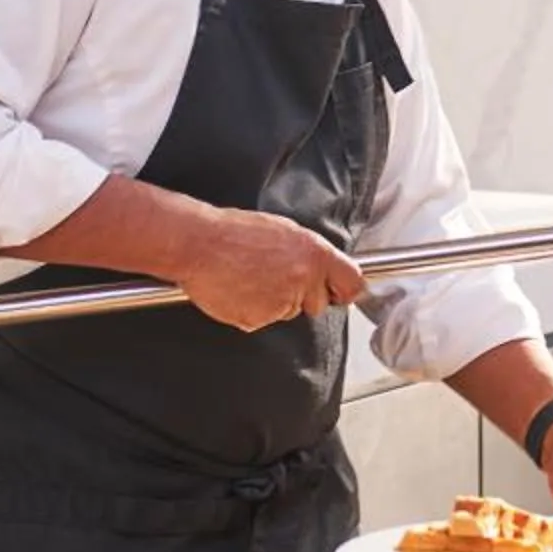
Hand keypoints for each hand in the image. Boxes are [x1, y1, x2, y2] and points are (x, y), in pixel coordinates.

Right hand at [172, 208, 365, 331]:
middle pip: (318, 304)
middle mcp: (303, 279)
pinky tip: (237, 289)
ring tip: (248, 277)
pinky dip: (251, 310)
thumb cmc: (234, 232)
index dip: (345, 291)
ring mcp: (282, 302)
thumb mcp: (283, 231)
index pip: (353, 283)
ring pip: (287, 313)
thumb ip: (307, 253)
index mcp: (314, 253)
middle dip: (301, 297)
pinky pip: (261, 321)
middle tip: (273, 278)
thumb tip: (320, 267)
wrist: (199, 244)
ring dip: (272, 302)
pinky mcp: (259, 319)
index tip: (339, 294)